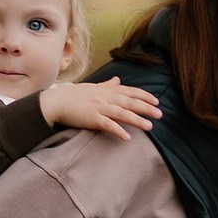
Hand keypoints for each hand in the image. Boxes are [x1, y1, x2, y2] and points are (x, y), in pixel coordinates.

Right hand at [39, 77, 160, 140]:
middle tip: (160, 114)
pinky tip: (127, 137)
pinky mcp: (91, 119)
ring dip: (136, 120)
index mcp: (107, 90)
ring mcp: (99, 108)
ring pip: (122, 113)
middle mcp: (106, 97)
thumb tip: (118, 79)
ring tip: (149, 127)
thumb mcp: (93, 87)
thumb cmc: (75, 95)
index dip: (144, 96)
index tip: (156, 101)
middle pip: (130, 102)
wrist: (57, 101)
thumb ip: (108, 85)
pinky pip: (107, 125)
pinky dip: (117, 130)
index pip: (130, 91)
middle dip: (146, 108)